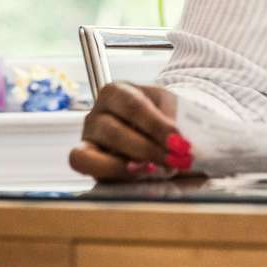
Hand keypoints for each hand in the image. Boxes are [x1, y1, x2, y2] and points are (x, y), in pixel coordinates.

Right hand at [68, 82, 192, 180]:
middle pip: (113, 131)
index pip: (133, 106)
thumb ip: (175, 120)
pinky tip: (137, 174)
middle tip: (175, 161)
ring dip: (130, 166)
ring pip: (95, 153)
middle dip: (148, 150)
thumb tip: (177, 141)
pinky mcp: (87, 161)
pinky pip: (87, 166)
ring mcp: (88, 139)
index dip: (156, 126)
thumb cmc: (163, 116)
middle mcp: (96, 114)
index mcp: (115, 92)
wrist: (159, 132)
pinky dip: (113, 173)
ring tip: (157, 169)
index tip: (180, 142)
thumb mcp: (172, 108)